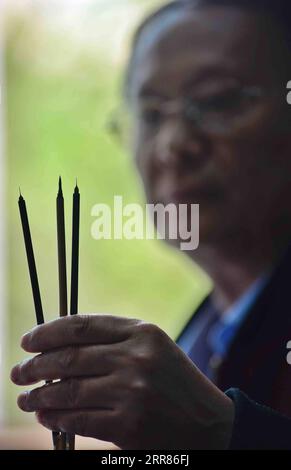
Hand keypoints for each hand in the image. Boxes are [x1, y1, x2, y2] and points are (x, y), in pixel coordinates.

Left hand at [11, 314, 233, 448]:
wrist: (209, 422)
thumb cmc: (174, 381)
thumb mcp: (151, 347)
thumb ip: (112, 340)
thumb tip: (58, 346)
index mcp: (142, 332)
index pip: (82, 326)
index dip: (48, 332)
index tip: (28, 341)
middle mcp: (136, 357)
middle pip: (69, 357)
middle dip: (35, 365)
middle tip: (18, 372)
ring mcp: (132, 391)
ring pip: (68, 390)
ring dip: (39, 395)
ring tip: (25, 397)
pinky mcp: (128, 425)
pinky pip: (78, 419)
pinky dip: (55, 418)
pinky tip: (45, 415)